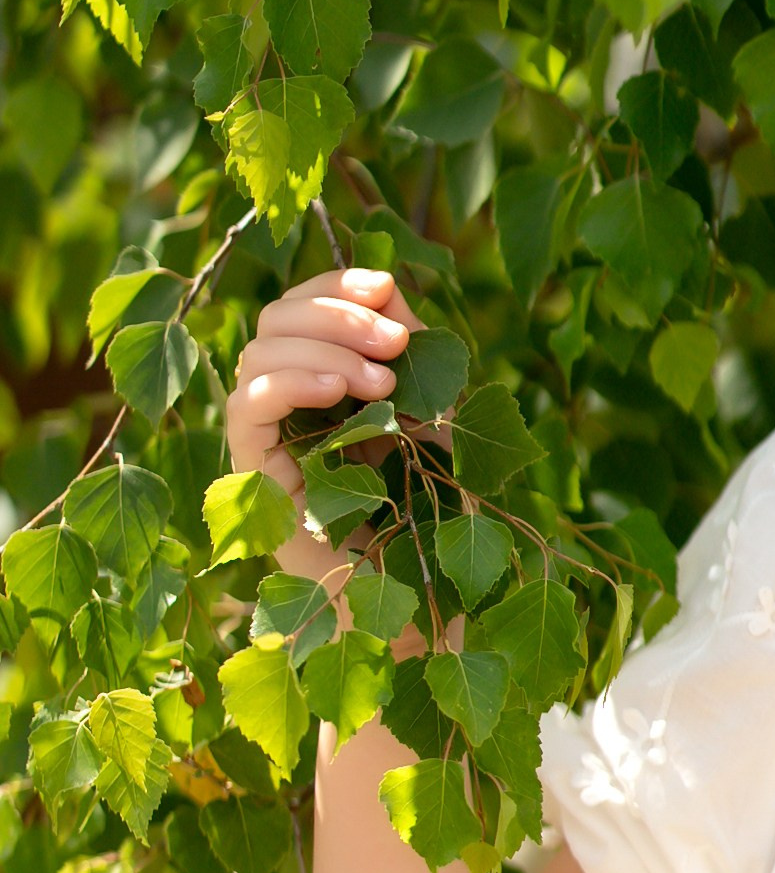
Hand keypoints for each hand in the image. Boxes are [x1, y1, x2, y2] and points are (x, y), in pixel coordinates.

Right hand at [225, 263, 416, 576]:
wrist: (412, 589)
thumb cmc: (427, 504)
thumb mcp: (428, 411)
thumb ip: (408, 354)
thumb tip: (388, 295)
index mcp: (320, 374)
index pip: (306, 303)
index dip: (338, 283)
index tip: (387, 286)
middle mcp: (283, 397)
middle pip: (277, 317)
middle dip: (339, 314)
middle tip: (397, 343)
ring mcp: (263, 433)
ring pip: (258, 351)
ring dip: (324, 348)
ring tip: (383, 382)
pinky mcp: (251, 471)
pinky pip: (247, 405)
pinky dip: (291, 381)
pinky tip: (341, 390)